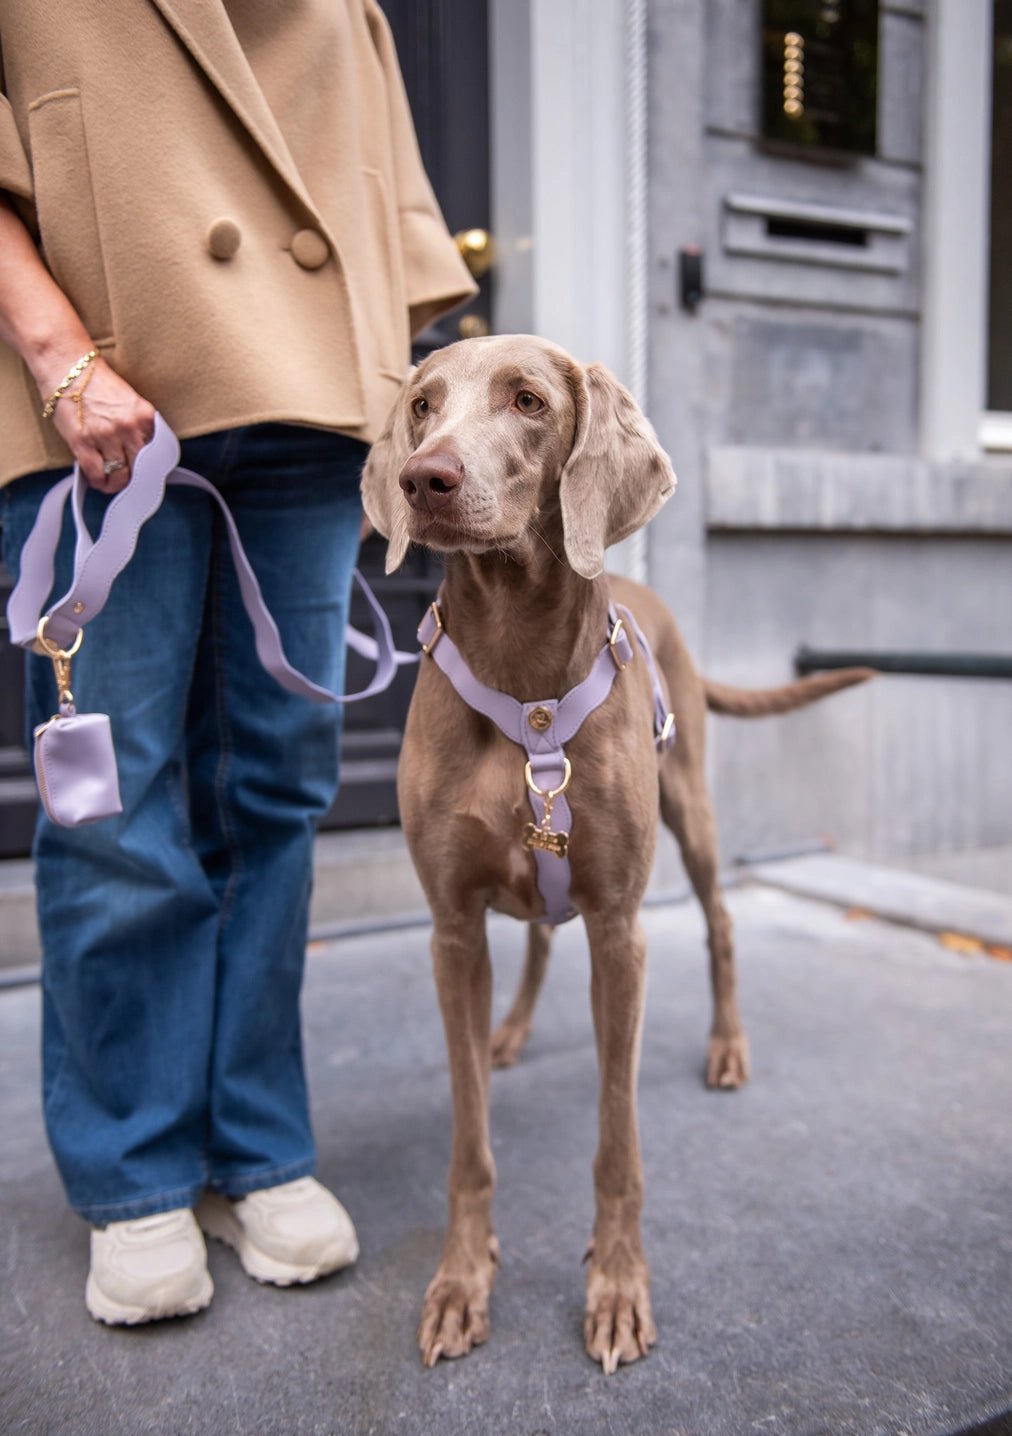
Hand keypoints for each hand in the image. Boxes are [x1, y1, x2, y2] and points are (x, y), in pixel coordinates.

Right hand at [48, 358, 154, 492]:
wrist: (68, 367)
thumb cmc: (96, 384)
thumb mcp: (129, 403)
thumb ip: (138, 427)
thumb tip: (141, 456)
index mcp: (144, 416)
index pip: (157, 453)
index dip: (151, 468)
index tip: (146, 474)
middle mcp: (128, 427)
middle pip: (141, 469)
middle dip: (135, 478)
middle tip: (128, 479)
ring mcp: (106, 436)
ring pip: (120, 475)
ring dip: (116, 483)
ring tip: (110, 481)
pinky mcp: (83, 442)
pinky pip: (97, 474)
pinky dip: (98, 482)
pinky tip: (97, 480)